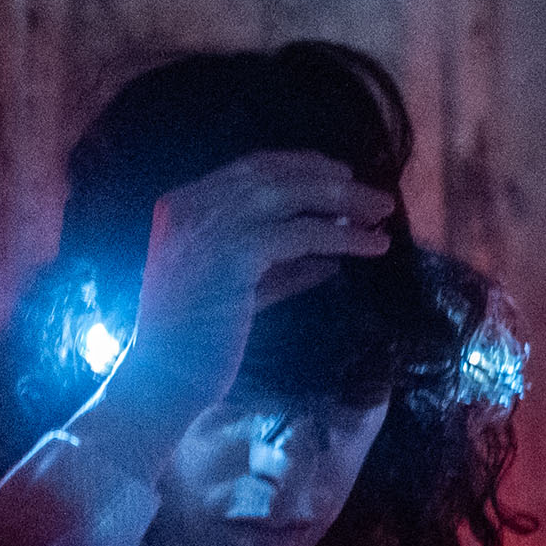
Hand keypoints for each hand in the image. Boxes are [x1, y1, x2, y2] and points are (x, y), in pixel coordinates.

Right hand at [71, 150, 402, 475]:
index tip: (341, 175)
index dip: (301, 166)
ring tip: (382, 214)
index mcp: (183, 204)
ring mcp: (208, 226)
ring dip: (344, 201)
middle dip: (332, 180)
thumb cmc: (199, 341)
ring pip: (290, 195)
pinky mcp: (232, 253)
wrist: (163, 379)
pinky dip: (341, 237)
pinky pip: (300, 234)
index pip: (251, 167)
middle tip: (375, 196)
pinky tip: (371, 246)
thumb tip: (332, 258)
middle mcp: (191, 205)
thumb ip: (280, 268)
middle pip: (274, 175)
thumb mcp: (244, 291)